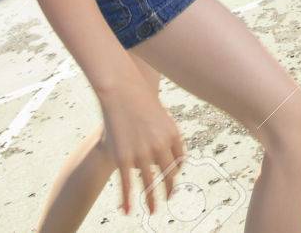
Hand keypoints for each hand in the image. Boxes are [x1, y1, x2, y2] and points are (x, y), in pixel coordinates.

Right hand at [95, 73, 185, 216]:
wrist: (121, 90)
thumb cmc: (140, 98)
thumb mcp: (161, 114)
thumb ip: (166, 131)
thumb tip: (169, 144)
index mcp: (173, 135)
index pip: (179, 161)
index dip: (175, 171)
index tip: (172, 178)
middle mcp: (160, 147)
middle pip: (168, 176)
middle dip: (168, 190)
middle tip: (167, 200)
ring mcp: (142, 154)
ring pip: (149, 185)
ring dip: (152, 201)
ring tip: (153, 211)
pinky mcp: (123, 158)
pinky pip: (127, 184)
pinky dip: (128, 200)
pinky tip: (128, 211)